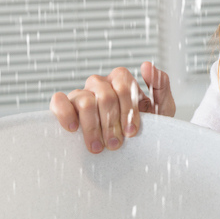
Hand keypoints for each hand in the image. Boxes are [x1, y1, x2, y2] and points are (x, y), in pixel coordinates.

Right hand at [49, 61, 175, 153]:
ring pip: (84, 100)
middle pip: (105, 95)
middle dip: (111, 123)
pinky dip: (65, 113)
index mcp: (121, 81)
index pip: (123, 84)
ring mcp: (81, 94)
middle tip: (116, 144)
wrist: (130, 153)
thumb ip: (160, 85)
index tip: (132, 132)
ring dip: (92, 127)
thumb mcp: (161, 109)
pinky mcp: (65, 106)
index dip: (128, 109)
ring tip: (98, 147)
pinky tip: (73, 129)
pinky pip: (58, 100)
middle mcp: (100, 84)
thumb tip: (146, 66)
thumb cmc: (144, 130)